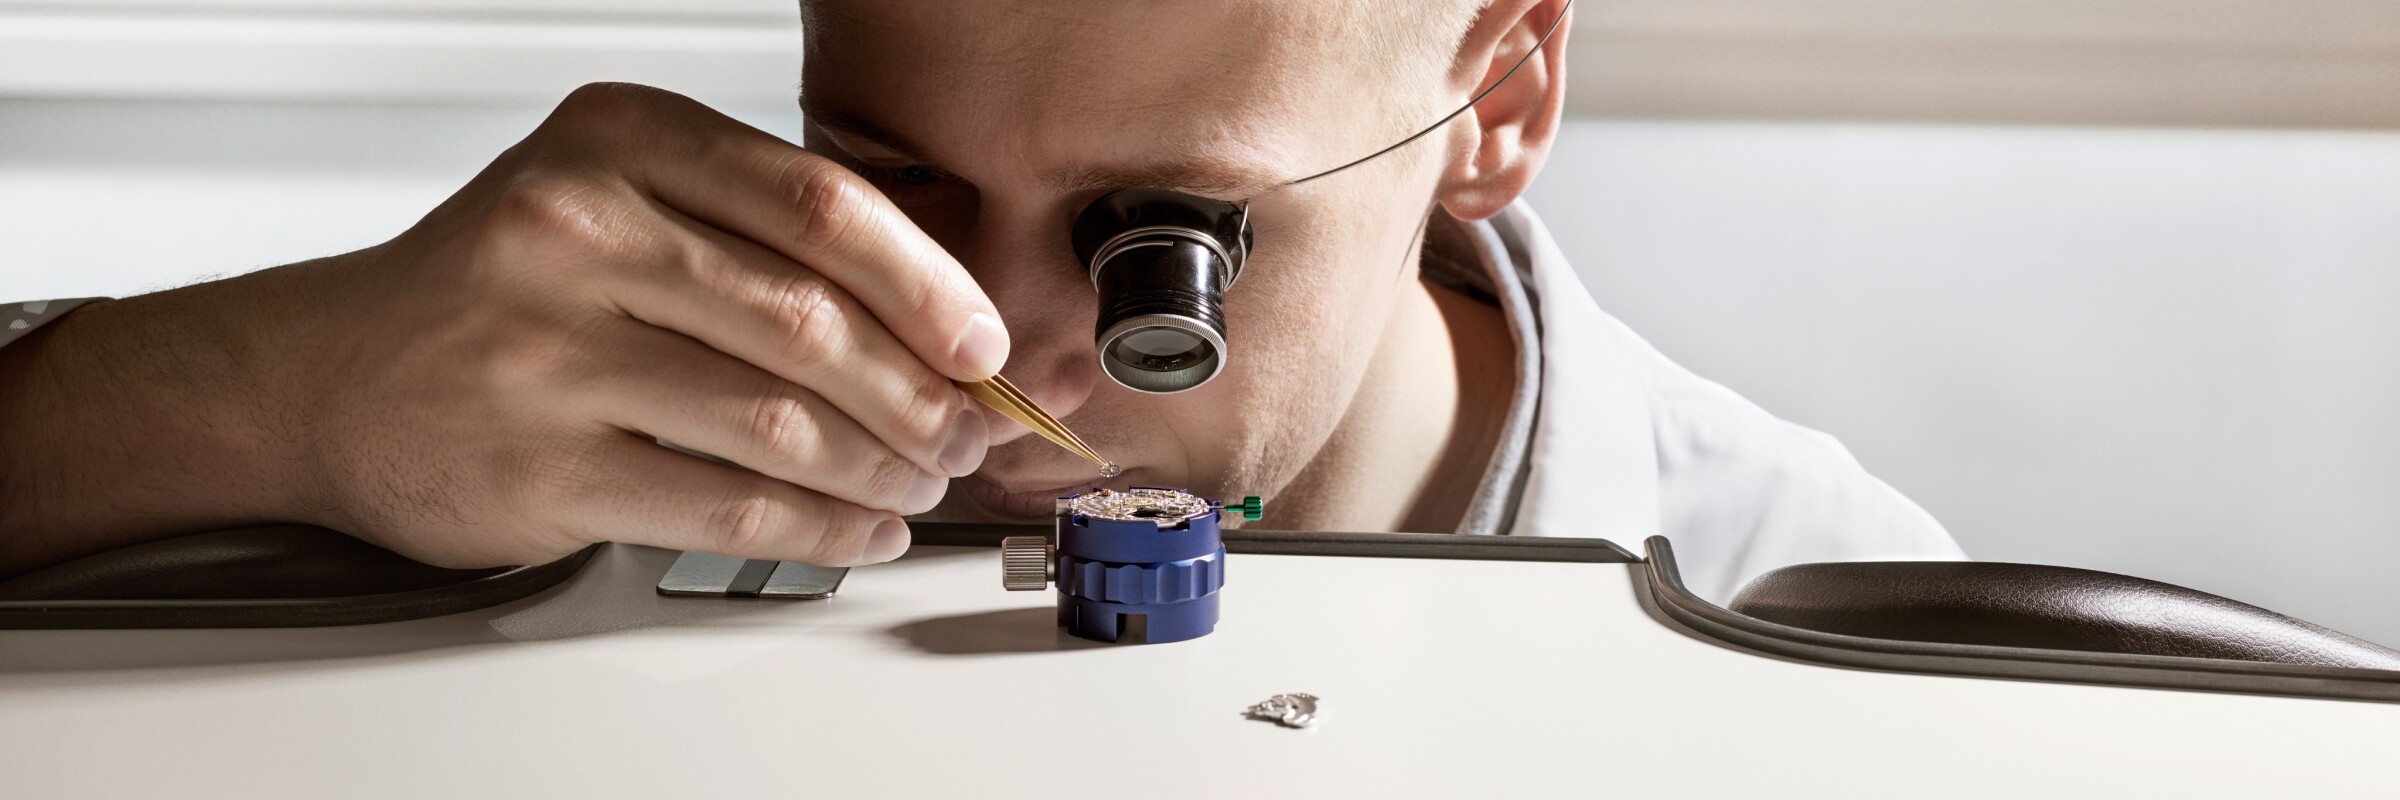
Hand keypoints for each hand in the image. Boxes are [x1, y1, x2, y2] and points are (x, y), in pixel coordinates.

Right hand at [0, 83, 1006, 572]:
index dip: (928, 283)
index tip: (983, 341)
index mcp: (618, 139)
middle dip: (918, 392)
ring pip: (778, 419)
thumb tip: (939, 317)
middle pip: (810, 320)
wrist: (327, 377)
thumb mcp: (616, 198)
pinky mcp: (540, 464)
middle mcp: (576, 230)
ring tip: (919, 481)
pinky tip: (858, 527)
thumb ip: (755, 232)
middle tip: (966, 429)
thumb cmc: (498, 289)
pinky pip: (724, 503)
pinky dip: (818, 526)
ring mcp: (548, 351)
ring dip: (880, 466)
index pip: (819, 204)